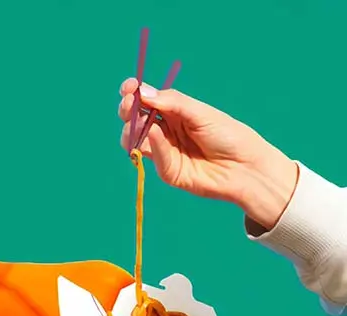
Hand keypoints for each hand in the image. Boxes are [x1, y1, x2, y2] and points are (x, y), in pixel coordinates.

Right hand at [118, 78, 298, 230]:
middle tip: (129, 104)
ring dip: (132, 128)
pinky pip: (150, 155)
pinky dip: (151, 143)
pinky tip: (155, 134)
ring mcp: (164, 150)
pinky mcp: (166, 170)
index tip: (128, 87)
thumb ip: (172, 103)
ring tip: (139, 123)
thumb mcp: (200, 113)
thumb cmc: (229, 136)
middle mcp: (166, 130)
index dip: (134, 93)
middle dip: (128, 109)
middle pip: (135, 118)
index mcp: (175, 112)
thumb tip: (142, 92)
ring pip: (135, 138)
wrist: (244, 168)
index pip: (147, 100)